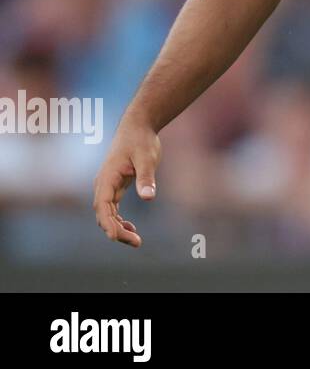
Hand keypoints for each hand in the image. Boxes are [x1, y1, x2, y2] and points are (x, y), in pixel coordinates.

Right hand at [92, 115, 160, 247]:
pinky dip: (119, 220)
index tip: (117, 237)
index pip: (103, 207)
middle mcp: (103, 185)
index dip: (108, 224)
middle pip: (103, 215)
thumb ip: (146, 178)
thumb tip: (149, 198)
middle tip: (137, 242)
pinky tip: (131, 227)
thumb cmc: (141, 140)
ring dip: (118, 228)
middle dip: (116, 231)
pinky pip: (112, 209)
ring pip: (107, 214)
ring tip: (136, 240)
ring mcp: (107, 186)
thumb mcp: (146, 158)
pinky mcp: (115, 186)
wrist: (137, 126)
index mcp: (106, 178)